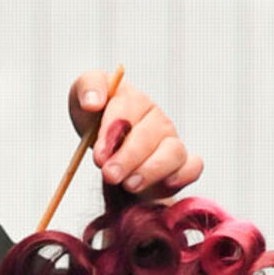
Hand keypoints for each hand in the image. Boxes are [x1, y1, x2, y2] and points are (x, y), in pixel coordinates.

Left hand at [69, 71, 203, 197]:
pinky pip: (193, 167)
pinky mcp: (180, 164)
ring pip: (173, 152)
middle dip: (128, 157)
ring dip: (151, 169)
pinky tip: (167, 183)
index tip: (99, 155)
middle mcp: (156, 119)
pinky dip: (184, 174)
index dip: (113, 133)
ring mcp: (171, 141)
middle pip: (149, 135)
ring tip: (129, 185)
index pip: (127, 109)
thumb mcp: (81, 98)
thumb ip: (87, 89)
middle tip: (109, 174)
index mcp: (133, 99)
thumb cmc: (94, 121)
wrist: (104, 150)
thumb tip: (93, 102)